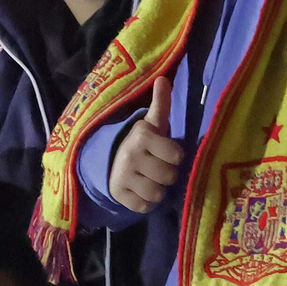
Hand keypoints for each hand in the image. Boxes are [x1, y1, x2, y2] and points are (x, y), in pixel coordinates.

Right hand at [108, 77, 183, 213]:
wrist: (110, 160)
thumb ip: (161, 103)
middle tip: (160, 168)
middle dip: (168, 175)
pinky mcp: (118, 195)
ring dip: (158, 190)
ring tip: (152, 180)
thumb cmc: (142, 142)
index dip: (175, 156)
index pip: (176, 156)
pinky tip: (142, 191)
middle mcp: (131, 156)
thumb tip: (164, 78)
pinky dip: (146, 203)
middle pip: (168, 177)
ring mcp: (122, 177)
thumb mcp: (153, 123)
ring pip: (157, 194)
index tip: (168, 153)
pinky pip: (144, 207)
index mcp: (142, 137)